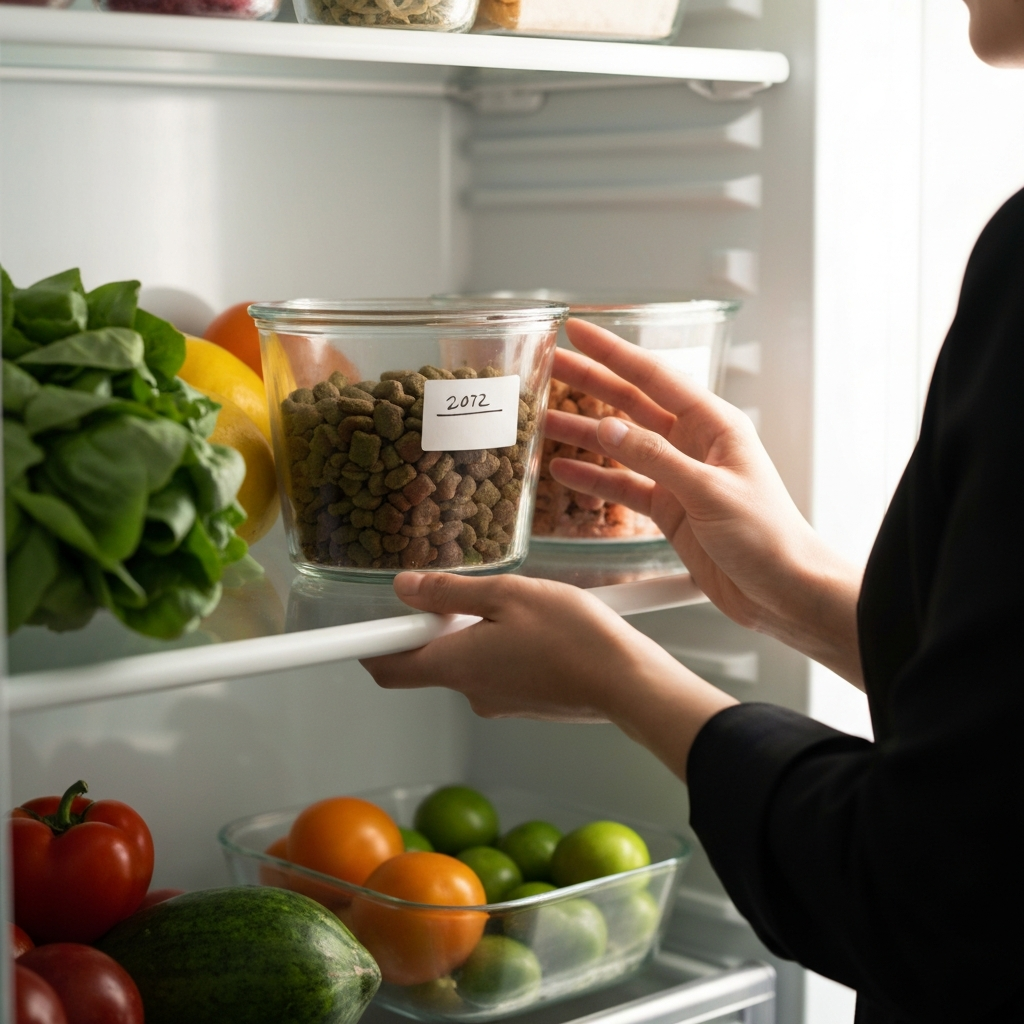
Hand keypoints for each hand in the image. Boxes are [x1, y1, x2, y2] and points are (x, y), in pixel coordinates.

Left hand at [362, 572, 735, 780]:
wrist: (629, 684)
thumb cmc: (574, 636)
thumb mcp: (507, 595)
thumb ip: (450, 592)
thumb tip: (404, 589)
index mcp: (456, 664)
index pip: (387, 668)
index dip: (366, 647)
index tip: (357, 626)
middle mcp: (470, 690)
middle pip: (428, 660)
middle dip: (436, 625)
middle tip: (466, 591)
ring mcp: (499, 701)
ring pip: (467, 660)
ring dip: (476, 631)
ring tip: (516, 603)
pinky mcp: (524, 701)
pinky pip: (497, 669)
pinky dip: (502, 645)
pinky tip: (537, 625)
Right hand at [546, 319, 863, 684]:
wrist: (784, 591)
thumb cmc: (770, 537)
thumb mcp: (710, 491)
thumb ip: (656, 459)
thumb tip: (609, 428)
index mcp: (714, 425)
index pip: (653, 376)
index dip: (612, 352)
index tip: (576, 330)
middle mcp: (694, 444)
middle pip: (631, 404)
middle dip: (588, 384)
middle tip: (549, 366)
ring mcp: (680, 477)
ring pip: (621, 445)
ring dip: (582, 433)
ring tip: (541, 420)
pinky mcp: (671, 510)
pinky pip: (623, 487)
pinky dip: (593, 479)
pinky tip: (564, 471)